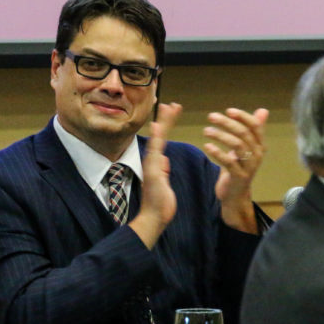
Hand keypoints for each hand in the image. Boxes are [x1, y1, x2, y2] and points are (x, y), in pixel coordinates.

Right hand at [130, 101, 180, 248]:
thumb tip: (164, 160)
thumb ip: (163, 170)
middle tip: (173, 104)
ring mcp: (151, 165)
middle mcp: (152, 161)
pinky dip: (156, 139)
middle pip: (159, 136)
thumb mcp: (164, 183)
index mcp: (156, 163)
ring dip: (163, 123)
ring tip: (169, 108)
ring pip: (158, 140)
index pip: (162, 140)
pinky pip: (155, 152)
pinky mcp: (152, 171)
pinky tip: (159, 127)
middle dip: (166, 119)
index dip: (166, 126)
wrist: (153, 218)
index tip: (171, 111)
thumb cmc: (160, 204)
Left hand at [202, 107, 268, 232]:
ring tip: (206, 130)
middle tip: (211, 116)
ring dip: (220, 136)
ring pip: (237, 145)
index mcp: (259, 145)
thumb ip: (251, 130)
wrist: (235, 195)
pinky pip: (229, 162)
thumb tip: (263, 110)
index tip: (228, 110)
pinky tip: (207, 146)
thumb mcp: (245, 147)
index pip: (255, 126)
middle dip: (227, 123)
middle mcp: (257, 155)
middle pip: (244, 134)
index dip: (243, 116)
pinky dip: (217, 152)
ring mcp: (249, 166)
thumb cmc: (238, 168)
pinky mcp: (239, 177)